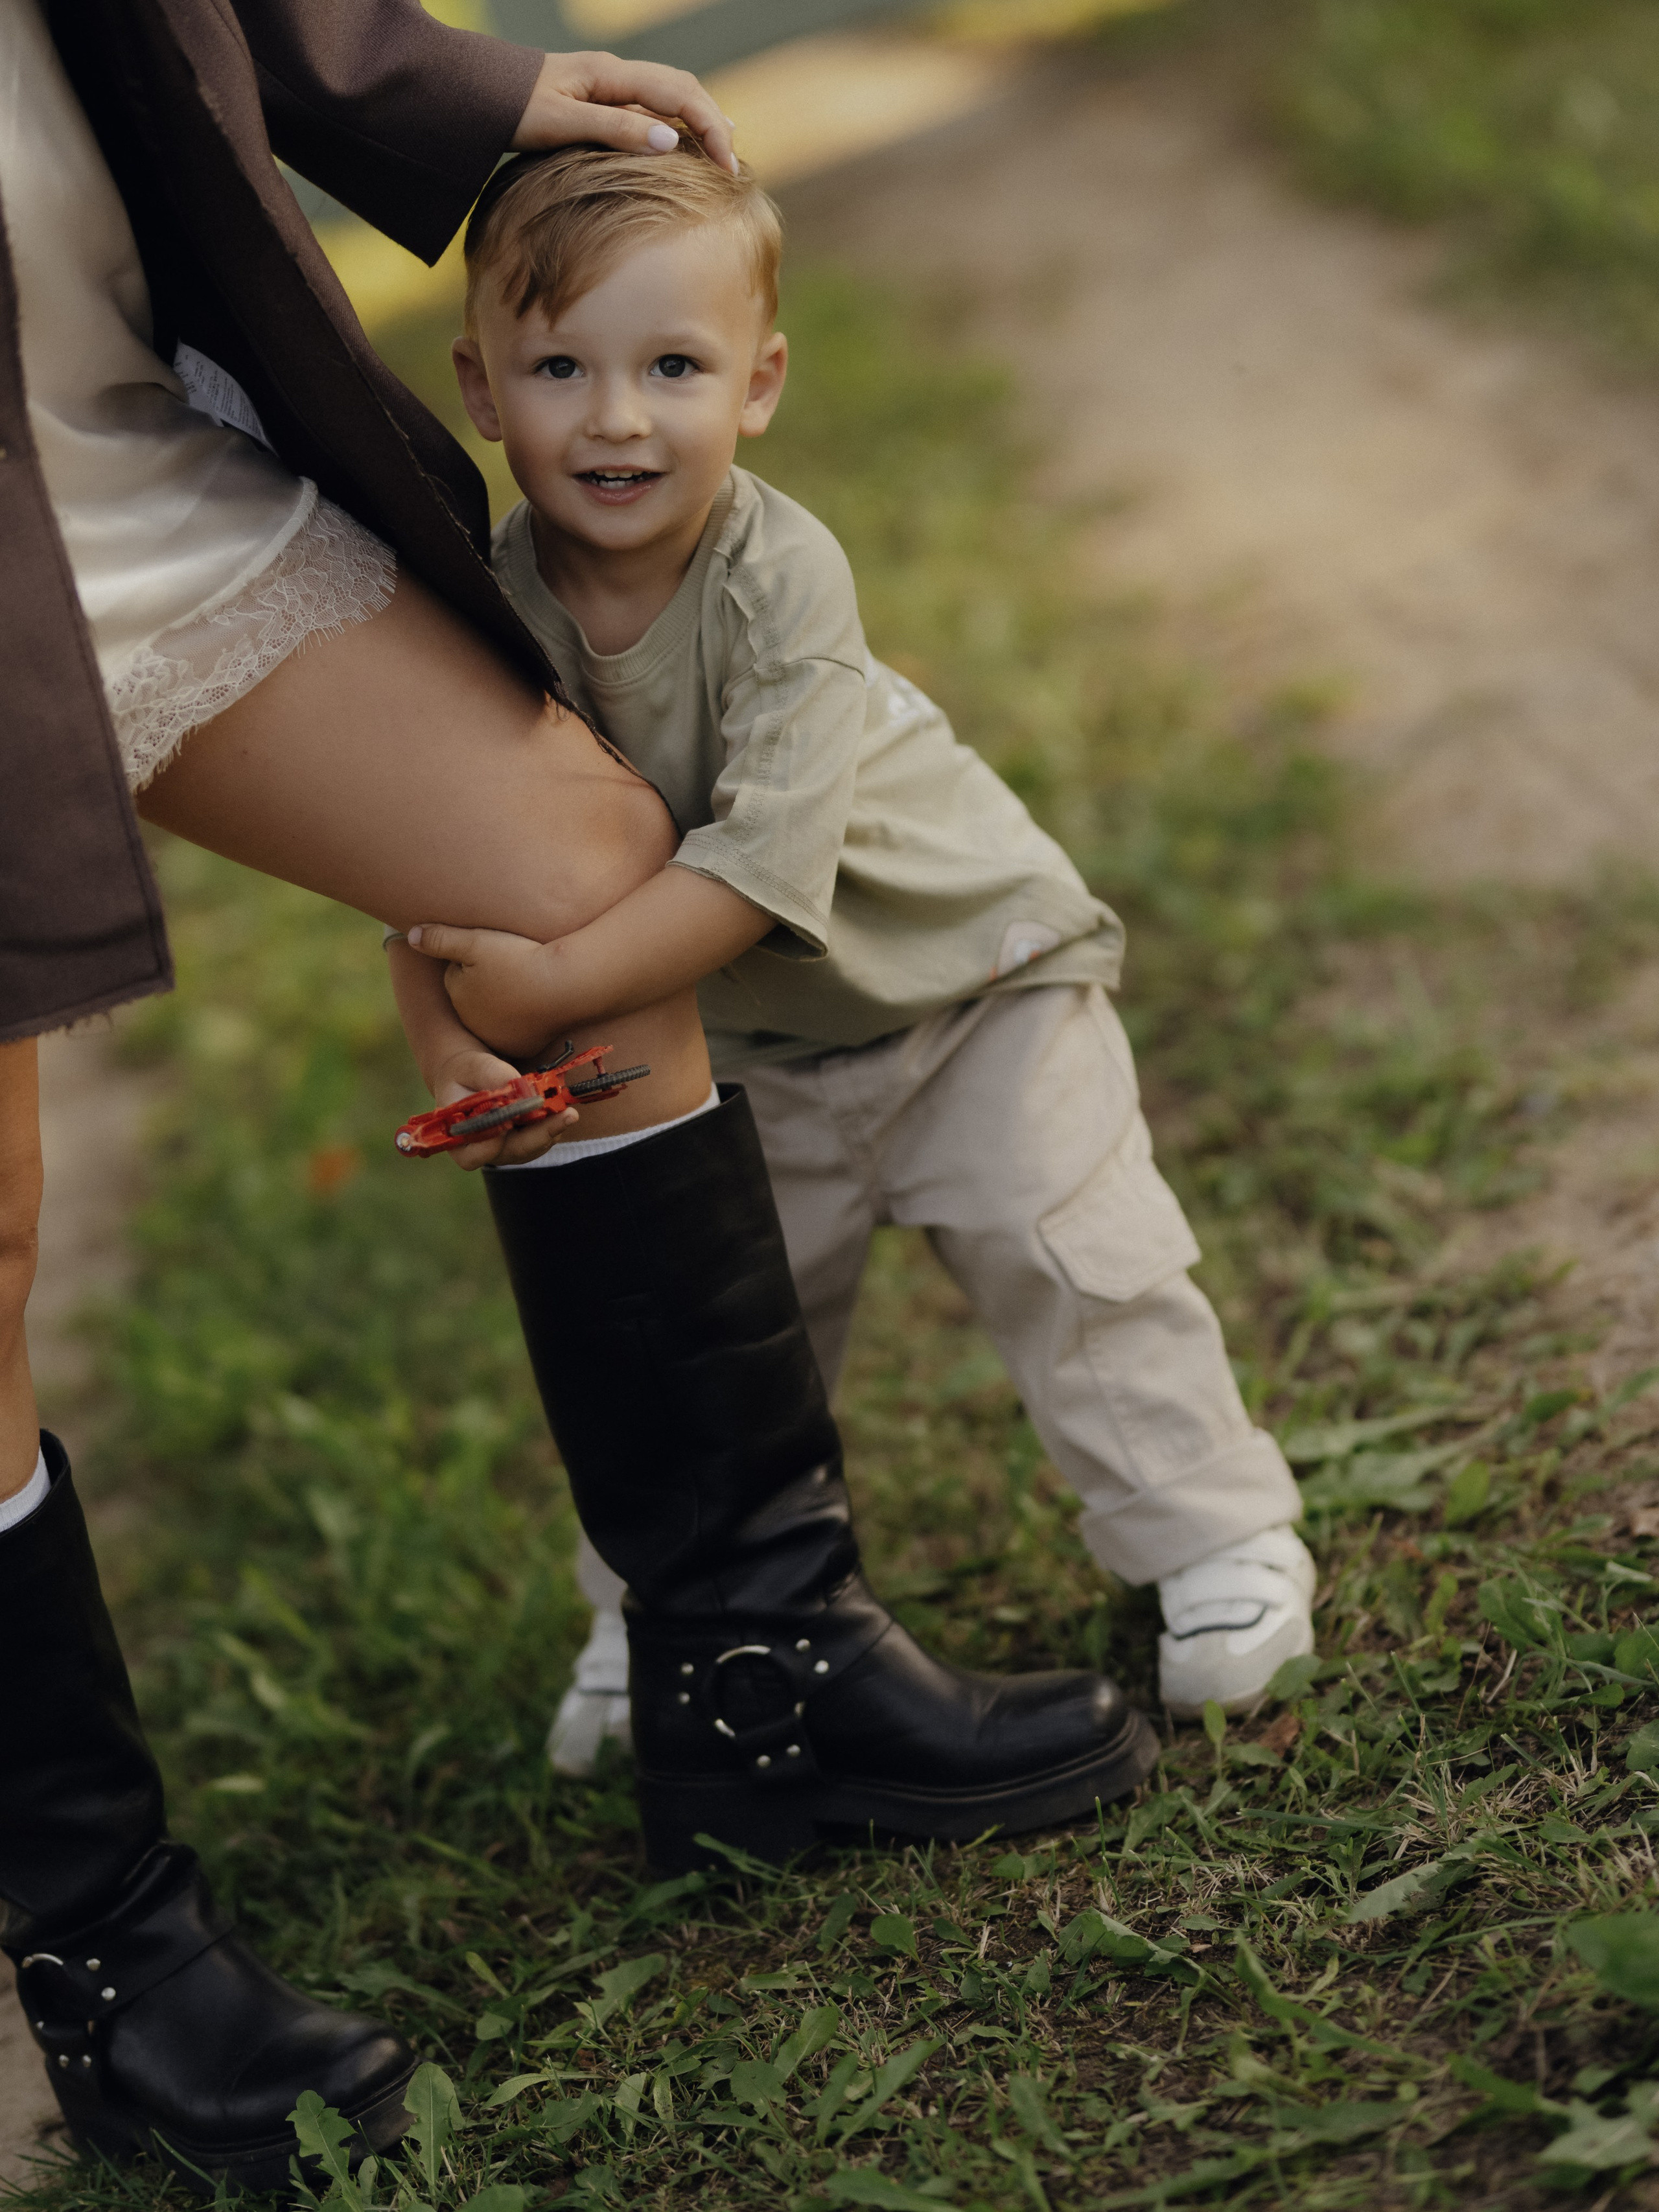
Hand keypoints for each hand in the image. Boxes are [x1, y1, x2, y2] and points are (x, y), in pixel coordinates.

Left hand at [408, 922, 557, 1060]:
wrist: (565, 985)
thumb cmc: (519, 959)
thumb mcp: (475, 941)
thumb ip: (440, 938)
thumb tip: (410, 936)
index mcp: (457, 995)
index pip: (458, 973)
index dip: (476, 958)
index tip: (496, 952)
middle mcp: (472, 1023)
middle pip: (475, 995)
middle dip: (487, 981)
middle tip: (514, 965)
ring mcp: (498, 1038)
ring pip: (496, 1013)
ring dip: (505, 1000)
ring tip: (526, 982)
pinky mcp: (522, 1046)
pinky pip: (518, 1028)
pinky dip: (524, 1017)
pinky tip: (536, 1003)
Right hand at [430, 1041, 577, 1171]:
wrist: (472, 1076)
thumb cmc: (464, 1072)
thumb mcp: (471, 1067)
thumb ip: (490, 1075)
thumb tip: (516, 1084)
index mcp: (457, 1139)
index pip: (473, 1155)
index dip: (492, 1142)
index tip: (510, 1120)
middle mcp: (481, 1151)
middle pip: (513, 1153)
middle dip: (541, 1134)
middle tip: (567, 1115)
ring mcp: (504, 1150)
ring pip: (532, 1148)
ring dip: (552, 1130)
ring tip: (569, 1112)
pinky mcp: (521, 1142)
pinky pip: (541, 1140)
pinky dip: (553, 1125)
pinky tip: (563, 1110)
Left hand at [511, 51, 737, 173]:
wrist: (475, 94)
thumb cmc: (511, 108)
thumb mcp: (561, 124)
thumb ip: (614, 130)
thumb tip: (669, 141)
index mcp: (610, 75)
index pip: (680, 94)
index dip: (710, 127)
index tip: (726, 166)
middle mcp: (615, 75)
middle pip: (683, 90)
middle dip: (713, 123)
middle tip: (732, 165)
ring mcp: (608, 86)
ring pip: (670, 97)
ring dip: (699, 123)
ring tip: (721, 154)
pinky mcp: (599, 101)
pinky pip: (649, 110)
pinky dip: (675, 127)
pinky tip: (683, 146)